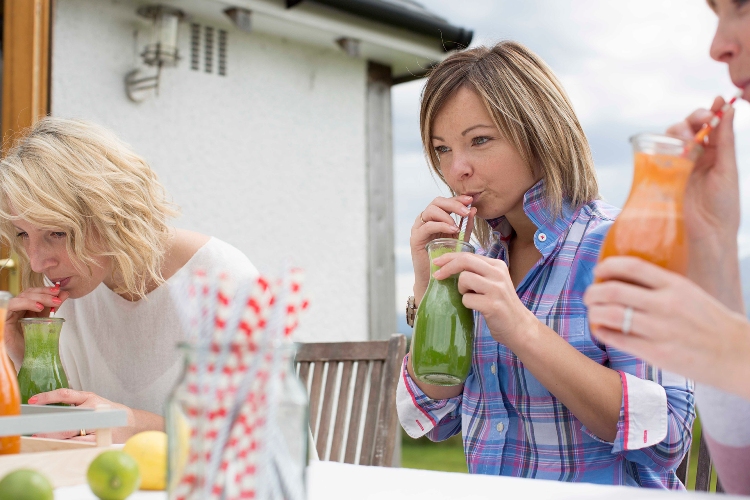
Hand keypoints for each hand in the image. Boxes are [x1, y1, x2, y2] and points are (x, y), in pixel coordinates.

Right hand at [4, 285, 68, 366]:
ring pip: (20, 297)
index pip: (33, 293)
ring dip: (38, 297)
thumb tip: (65, 293)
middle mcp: (18, 310)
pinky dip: (26, 303)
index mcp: (27, 309)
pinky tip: (39, 308)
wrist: (31, 360)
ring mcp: (11, 315)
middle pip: (27, 293)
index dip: (45, 289)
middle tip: (58, 296)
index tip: (59, 291)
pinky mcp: (5, 321)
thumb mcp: (47, 321)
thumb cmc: (38, 343)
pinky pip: (11, 306)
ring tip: (52, 302)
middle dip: (44, 293)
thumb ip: (53, 308)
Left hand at [28, 389, 136, 442]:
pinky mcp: (102, 436)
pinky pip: (82, 442)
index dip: (48, 397)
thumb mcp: (92, 402)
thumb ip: (74, 406)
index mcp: (89, 397)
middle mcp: (94, 408)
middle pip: (67, 419)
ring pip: (73, 433)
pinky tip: (61, 444)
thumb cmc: (105, 412)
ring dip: (56, 437)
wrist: (130, 421)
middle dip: (50, 428)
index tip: (32, 401)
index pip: (65, 394)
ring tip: (43, 438)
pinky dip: (70, 443)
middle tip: (36, 432)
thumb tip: (48, 415)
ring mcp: (98, 422)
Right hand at [411, 195, 474, 302]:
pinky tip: (452, 230)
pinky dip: (440, 225)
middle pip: (437, 202)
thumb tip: (473, 209)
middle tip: (466, 211)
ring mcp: (419, 228)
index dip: (457, 198)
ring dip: (447, 215)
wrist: (437, 279)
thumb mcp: (460, 239)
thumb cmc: (448, 259)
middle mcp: (426, 220)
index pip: (445, 202)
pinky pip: (427, 226)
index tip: (470, 200)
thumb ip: (466, 225)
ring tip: (458, 225)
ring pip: (430, 211)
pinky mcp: (416, 239)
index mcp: (436, 218)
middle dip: (453, 204)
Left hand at [432, 252, 535, 346]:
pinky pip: (467, 299)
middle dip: (447, 267)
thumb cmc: (501, 304)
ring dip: (461, 290)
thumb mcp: (493, 282)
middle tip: (437, 276)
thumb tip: (449, 266)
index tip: (436, 263)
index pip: (469, 255)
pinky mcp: (492, 305)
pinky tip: (477, 308)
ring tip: (471, 297)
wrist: (519, 326)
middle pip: (465, 261)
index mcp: (497, 265)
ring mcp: (496, 289)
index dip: (449, 258)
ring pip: (464, 279)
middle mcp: (498, 274)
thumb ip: (478, 272)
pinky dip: (467, 304)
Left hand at [584, 256, 749, 398]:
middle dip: (593, 291)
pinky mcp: (656, 353)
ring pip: (610, 314)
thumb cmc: (709, 322)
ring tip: (593, 312)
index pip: (633, 266)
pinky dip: (602, 332)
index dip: (608, 265)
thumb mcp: (689, 293)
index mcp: (675, 285)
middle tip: (589, 295)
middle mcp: (666, 305)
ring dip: (593, 312)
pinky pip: (618, 339)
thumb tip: (623, 278)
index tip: (599, 270)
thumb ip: (660, 286)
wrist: (735, 354)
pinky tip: (601, 330)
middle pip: (613, 290)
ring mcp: (660, 330)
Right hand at [667, 97, 738, 245]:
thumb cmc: (723, 206)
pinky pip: (658, 153)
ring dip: (680, 131)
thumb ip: (725, 140)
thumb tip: (728, 112)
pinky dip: (663, 146)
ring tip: (689, 139)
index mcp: (716, 154)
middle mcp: (696, 157)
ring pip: (673, 137)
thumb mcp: (728, 169)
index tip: (717, 102)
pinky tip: (675, 149)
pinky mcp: (663, 174)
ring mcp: (678, 165)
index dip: (712, 111)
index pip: (712, 126)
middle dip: (695, 118)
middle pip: (689, 127)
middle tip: (703, 119)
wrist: (706, 234)